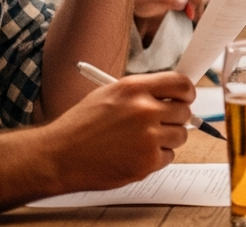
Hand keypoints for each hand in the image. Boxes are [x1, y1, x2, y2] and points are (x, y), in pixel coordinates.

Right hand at [40, 72, 194, 193]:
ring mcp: (148, 137)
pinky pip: (168, 157)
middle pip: (184, 111)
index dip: (187, 92)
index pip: (181, 84)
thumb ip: (141, 93)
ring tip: (140, 141)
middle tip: (160, 123)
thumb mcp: (109, 94)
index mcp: (135, 89)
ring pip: (180, 136)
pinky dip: (155, 158)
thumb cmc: (80, 126)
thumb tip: (170, 95)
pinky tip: (133, 155)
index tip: (186, 98)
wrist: (58, 156)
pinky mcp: (147, 162)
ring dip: (167, 139)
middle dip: (175, 118)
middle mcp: (144, 110)